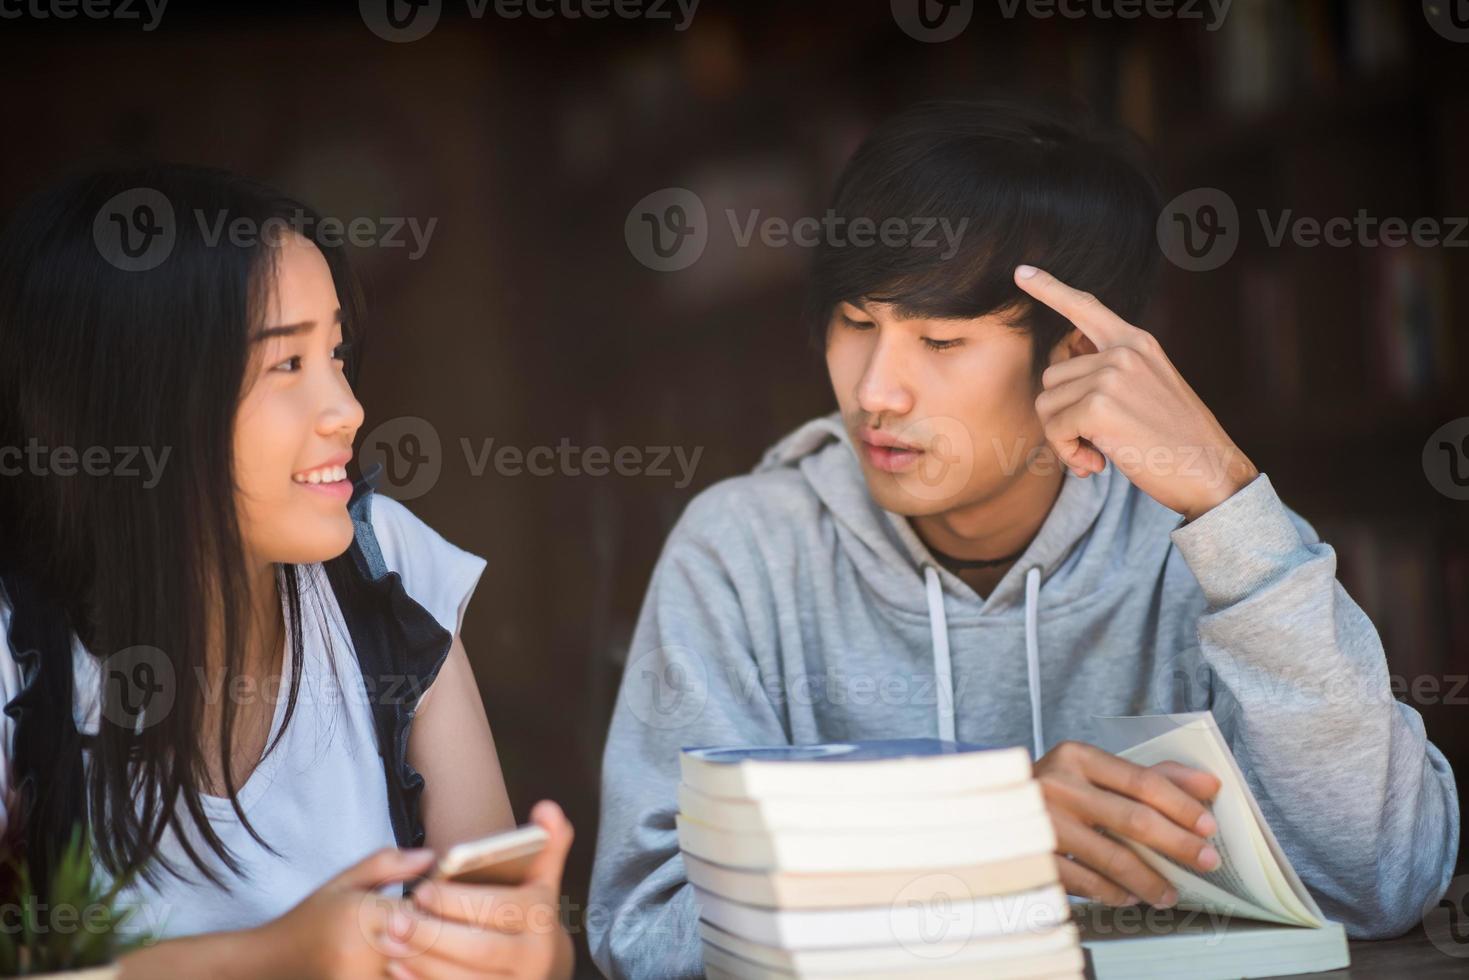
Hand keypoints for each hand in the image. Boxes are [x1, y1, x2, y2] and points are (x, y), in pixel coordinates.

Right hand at [252, 846, 438, 979]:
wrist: (274, 963)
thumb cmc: (313, 917)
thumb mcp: (344, 881)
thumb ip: (388, 864)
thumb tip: (432, 856)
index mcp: (360, 915)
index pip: (421, 912)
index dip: (434, 909)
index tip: (431, 906)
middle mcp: (363, 952)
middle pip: (426, 944)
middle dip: (436, 934)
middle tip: (432, 926)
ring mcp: (363, 979)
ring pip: (419, 969)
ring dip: (427, 957)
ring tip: (412, 943)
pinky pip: (405, 979)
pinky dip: (411, 972)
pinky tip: (401, 959)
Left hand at [392, 800, 575, 979]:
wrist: (541, 963)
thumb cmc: (528, 912)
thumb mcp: (541, 878)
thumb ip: (546, 841)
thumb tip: (547, 807)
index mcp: (541, 918)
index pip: (497, 909)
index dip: (457, 902)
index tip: (420, 892)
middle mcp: (534, 957)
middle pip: (479, 949)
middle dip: (432, 936)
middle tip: (394, 921)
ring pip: (465, 979)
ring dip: (422, 962)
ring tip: (388, 943)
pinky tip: (399, 968)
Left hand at [1015, 264, 1258, 522]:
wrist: (1213, 472)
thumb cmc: (1178, 441)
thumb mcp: (1149, 389)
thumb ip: (1110, 373)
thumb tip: (1057, 377)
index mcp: (1137, 342)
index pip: (1085, 308)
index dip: (1049, 289)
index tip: (1021, 271)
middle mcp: (1123, 351)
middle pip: (1052, 377)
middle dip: (1063, 416)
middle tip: (1095, 442)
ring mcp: (1110, 375)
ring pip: (1046, 405)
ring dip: (1064, 437)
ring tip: (1099, 452)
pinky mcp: (1098, 406)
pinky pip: (1054, 429)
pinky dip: (1068, 453)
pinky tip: (1097, 464)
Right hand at [1035, 740, 1221, 907]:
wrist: (994, 810)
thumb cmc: (1058, 791)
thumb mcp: (1096, 773)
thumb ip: (1151, 776)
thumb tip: (1207, 785)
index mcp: (1076, 757)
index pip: (1142, 780)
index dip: (1181, 806)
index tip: (1208, 827)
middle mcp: (1057, 785)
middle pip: (1133, 819)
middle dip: (1178, 845)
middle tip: (1206, 861)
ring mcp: (1042, 823)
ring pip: (1114, 858)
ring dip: (1151, 880)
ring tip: (1169, 892)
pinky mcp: (1035, 857)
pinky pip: (1088, 883)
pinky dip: (1115, 894)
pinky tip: (1130, 896)